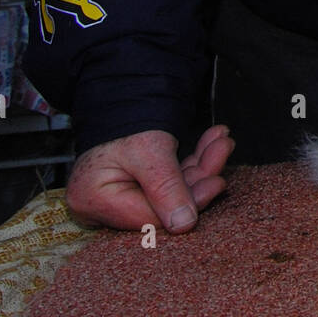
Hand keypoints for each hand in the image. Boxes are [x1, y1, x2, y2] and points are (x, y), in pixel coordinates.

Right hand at [65, 123, 234, 231]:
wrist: (117, 91)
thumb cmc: (123, 118)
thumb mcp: (147, 150)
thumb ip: (166, 187)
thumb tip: (185, 225)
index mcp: (94, 202)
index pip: (149, 218)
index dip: (188, 205)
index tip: (217, 183)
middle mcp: (101, 205)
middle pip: (163, 205)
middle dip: (199, 176)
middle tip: (223, 151)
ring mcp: (117, 196)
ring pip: (170, 191)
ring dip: (200, 165)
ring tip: (221, 141)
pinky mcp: (133, 186)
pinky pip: (167, 181)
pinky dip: (190, 162)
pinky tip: (211, 143)